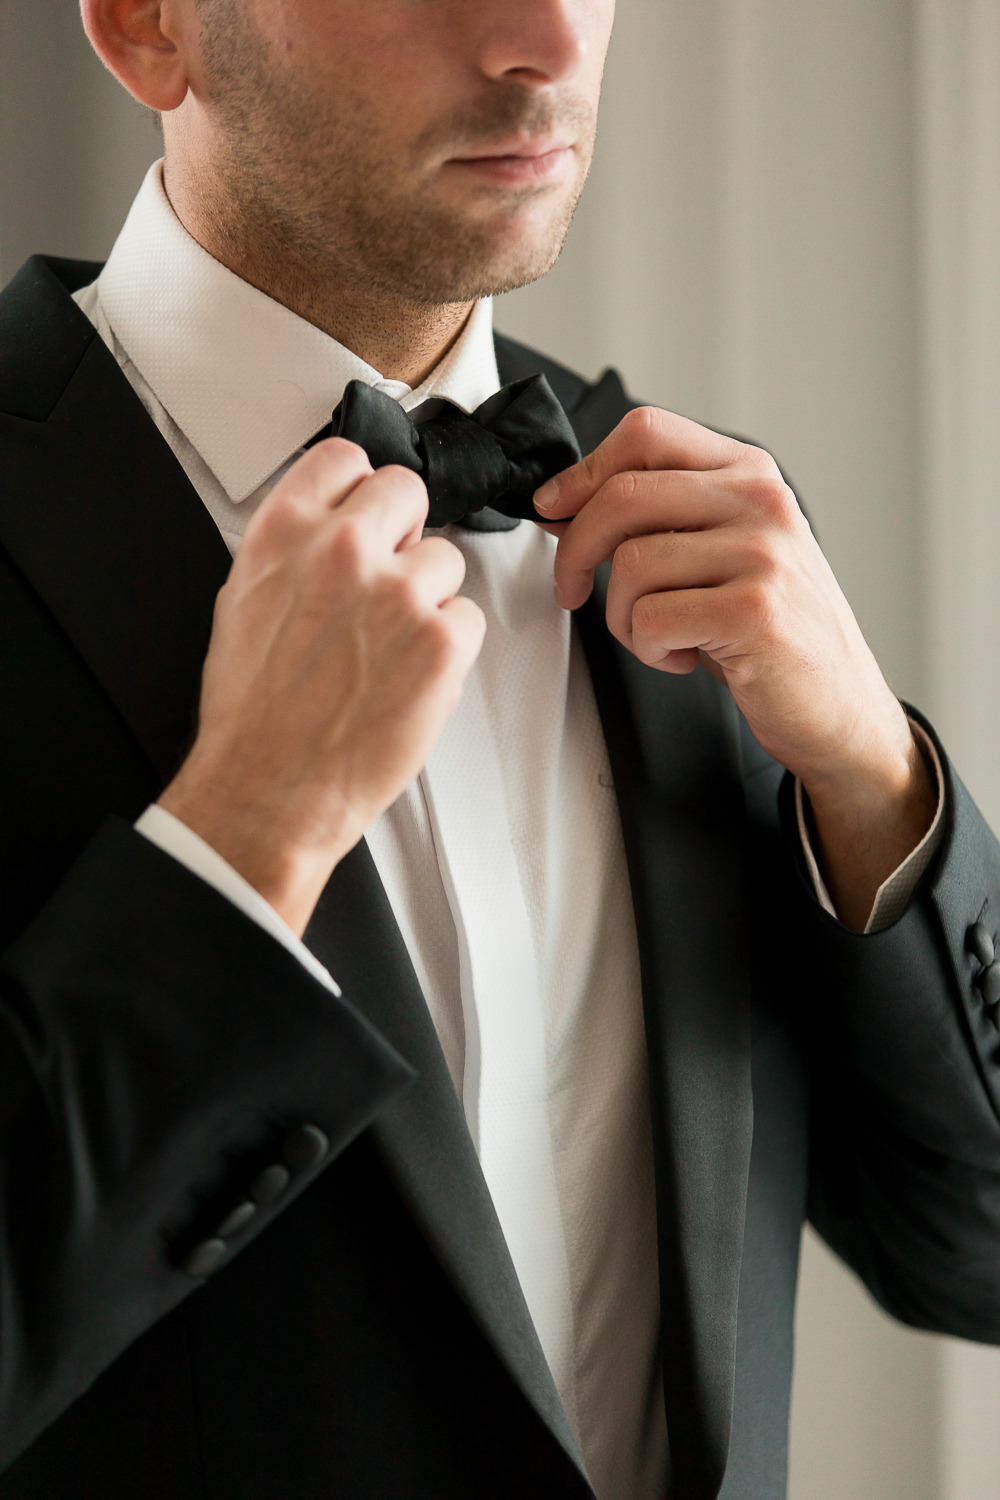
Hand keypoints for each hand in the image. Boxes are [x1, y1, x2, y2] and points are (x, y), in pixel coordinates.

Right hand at [160, 438, 484, 934]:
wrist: (269, 786)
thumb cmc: (253, 714)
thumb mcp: (242, 603)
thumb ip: (292, 552)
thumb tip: (326, 531)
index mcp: (284, 532)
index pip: (345, 458)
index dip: (360, 489)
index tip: (365, 513)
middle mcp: (342, 550)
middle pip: (408, 491)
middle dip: (404, 534)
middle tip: (387, 582)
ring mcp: (397, 593)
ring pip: (446, 561)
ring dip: (428, 599)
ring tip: (388, 649)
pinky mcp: (440, 642)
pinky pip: (467, 619)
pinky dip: (448, 649)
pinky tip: (408, 677)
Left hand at [534, 407, 935, 927]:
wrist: (838, 705)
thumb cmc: (770, 632)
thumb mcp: (721, 554)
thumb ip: (657, 519)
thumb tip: (563, 505)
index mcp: (749, 474)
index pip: (647, 433)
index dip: (583, 471)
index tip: (553, 508)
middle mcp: (761, 502)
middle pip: (624, 495)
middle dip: (576, 550)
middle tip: (572, 588)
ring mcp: (762, 555)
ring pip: (631, 564)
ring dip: (623, 616)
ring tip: (659, 636)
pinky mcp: (754, 613)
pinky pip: (651, 619)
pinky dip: (649, 649)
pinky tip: (684, 657)